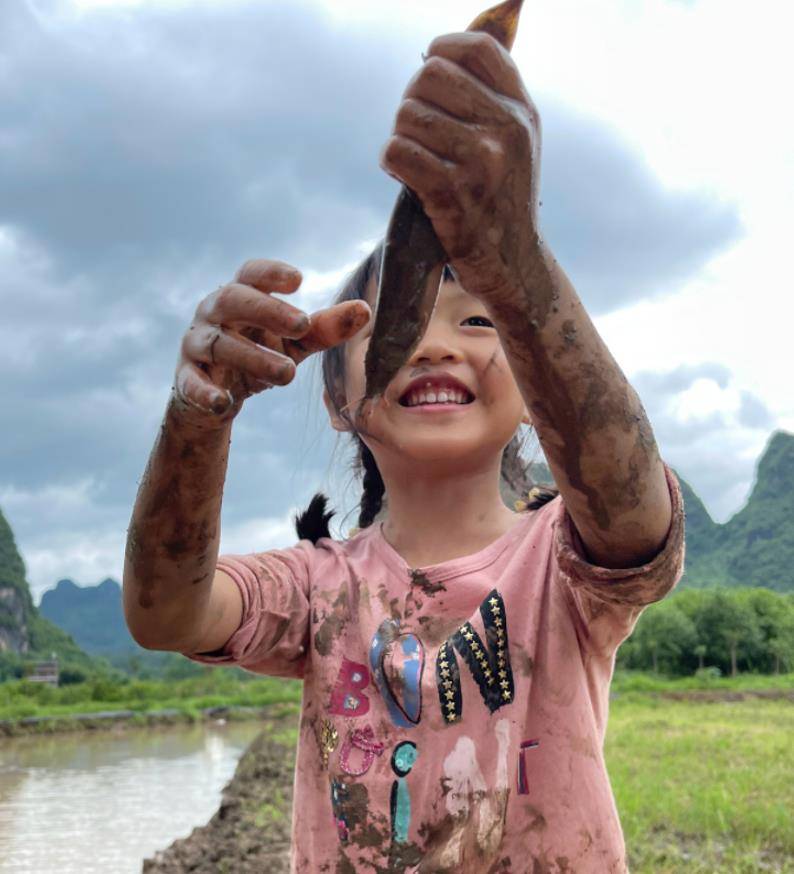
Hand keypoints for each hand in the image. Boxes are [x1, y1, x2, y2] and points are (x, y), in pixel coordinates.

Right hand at [173, 259, 370, 426]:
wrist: (217, 396)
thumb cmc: (259, 353)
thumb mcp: (295, 342)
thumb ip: (324, 327)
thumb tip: (364, 310)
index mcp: (241, 296)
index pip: (251, 274)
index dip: (271, 273)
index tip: (298, 279)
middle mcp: (214, 313)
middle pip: (233, 300)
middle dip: (267, 310)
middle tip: (303, 324)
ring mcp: (197, 344)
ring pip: (221, 344)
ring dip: (254, 357)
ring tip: (289, 373)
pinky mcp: (186, 378)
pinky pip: (191, 383)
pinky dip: (205, 393)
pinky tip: (224, 402)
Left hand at [379, 31, 541, 301]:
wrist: (513, 263)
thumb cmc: (502, 199)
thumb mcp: (516, 141)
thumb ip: (493, 97)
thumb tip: (442, 50)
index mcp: (521, 110)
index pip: (475, 48)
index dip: (441, 51)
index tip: (430, 77)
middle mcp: (506, 129)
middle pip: (429, 77)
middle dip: (412, 101)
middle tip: (417, 132)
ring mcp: (480, 161)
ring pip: (408, 116)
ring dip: (400, 137)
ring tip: (413, 159)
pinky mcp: (451, 193)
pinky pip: (398, 152)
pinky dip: (391, 162)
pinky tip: (403, 175)